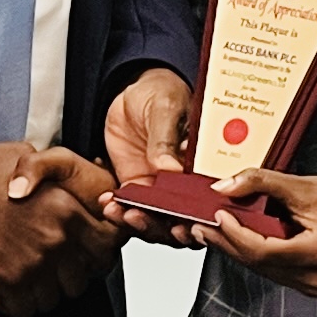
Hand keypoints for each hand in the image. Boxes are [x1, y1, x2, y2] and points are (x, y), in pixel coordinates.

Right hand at [0, 142, 120, 316]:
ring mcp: (30, 264)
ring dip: (43, 291)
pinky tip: (13, 288)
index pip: (108, 245)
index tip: (90, 249)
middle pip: (81, 280)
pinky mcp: (3, 280)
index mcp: (67, 209)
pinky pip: (23, 309)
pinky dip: (18, 304)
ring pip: (53, 299)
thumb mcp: (32, 156)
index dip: (100, 249)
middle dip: (70, 275)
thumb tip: (77, 190)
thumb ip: (59, 178)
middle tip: (56, 266)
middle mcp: (54, 240)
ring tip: (31, 277)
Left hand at [100, 69, 205, 244]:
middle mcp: (185, 183)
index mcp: (204, 166)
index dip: (198, 219)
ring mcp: (160, 188)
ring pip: (156, 220)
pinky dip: (119, 212)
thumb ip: (165, 139)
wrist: (132, 89)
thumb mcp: (165, 107)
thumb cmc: (160, 91)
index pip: (208, 202)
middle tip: (141, 218)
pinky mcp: (136, 186)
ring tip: (121, 213)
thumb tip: (169, 167)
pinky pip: (130, 208)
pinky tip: (108, 204)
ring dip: (139, 223)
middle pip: (182, 219)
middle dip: (163, 227)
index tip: (180, 223)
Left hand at [195, 168, 316, 297]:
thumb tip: (223, 187)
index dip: (234, 234)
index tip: (215, 215)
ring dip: (241, 250)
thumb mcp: (303, 186)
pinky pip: (278, 271)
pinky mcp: (316, 284)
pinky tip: (242, 240)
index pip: (262, 252)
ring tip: (216, 231)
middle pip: (260, 264)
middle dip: (229, 243)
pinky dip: (259, 255)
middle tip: (203, 227)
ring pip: (266, 270)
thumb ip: (260, 183)